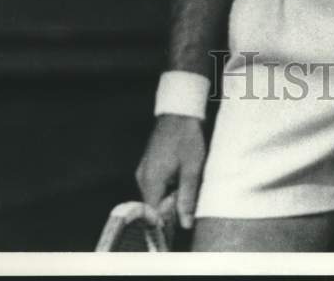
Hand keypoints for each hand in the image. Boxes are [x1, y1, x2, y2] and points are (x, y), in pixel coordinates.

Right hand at [135, 114, 205, 228]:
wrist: (180, 110)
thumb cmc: (187, 138)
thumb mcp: (192, 169)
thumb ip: (187, 198)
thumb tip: (185, 224)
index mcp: (150, 181)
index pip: (152, 215)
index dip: (167, 219)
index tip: (182, 211)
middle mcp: (142, 177)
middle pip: (153, 205)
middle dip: (170, 206)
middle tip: (187, 191)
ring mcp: (143, 170)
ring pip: (155, 194)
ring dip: (169, 194)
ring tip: (185, 179)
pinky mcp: (147, 164)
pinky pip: (155, 184)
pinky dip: (167, 184)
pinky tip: (180, 173)